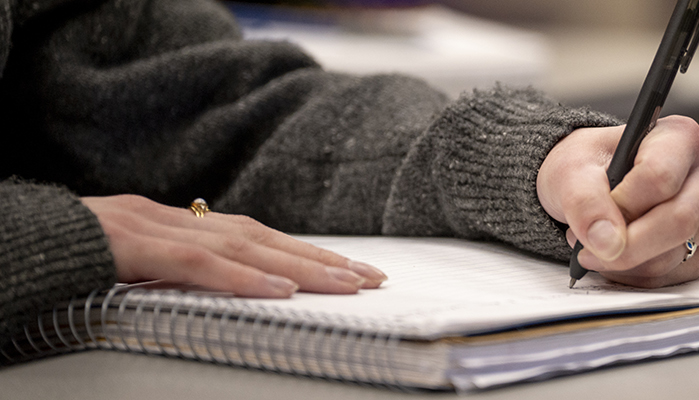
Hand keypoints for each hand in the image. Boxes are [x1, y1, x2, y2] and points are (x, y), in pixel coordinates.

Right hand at [81, 195, 386, 297]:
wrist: (12, 242)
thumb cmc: (65, 260)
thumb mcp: (131, 267)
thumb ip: (176, 272)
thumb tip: (228, 289)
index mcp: (175, 223)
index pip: (255, 235)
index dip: (305, 252)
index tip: (352, 271)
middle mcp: (172, 217)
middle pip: (263, 236)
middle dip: (322, 258)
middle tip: (372, 278)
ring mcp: (152, 227)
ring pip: (243, 244)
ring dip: (300, 265)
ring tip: (347, 283)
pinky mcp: (132, 245)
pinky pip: (197, 263)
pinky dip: (243, 275)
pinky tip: (280, 288)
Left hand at [537, 116, 698, 287]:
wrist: (592, 186)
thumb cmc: (589, 167)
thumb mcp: (572, 172)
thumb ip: (585, 202)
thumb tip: (607, 243)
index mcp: (681, 138)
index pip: (661, 177)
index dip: (623, 205)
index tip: (594, 216)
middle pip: (679, 221)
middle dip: (627, 245)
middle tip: (587, 249)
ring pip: (674, 255)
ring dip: (625, 262)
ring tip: (597, 241)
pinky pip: (674, 277)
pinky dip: (637, 276)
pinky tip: (618, 256)